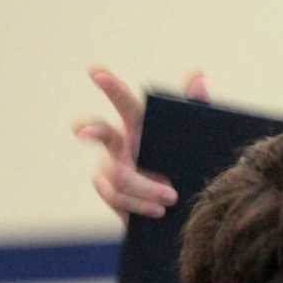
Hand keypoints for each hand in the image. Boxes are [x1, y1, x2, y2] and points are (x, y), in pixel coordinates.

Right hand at [75, 65, 210, 220]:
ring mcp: (110, 167)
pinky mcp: (109, 192)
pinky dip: (139, 205)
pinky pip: (116, 197)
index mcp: (139, 125)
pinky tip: (157, 211)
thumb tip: (199, 75)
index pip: (124, 102)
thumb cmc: (184, 164)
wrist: (183, 207)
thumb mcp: (195, 139)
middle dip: (91, 129)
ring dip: (145, 189)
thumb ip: (196, 108)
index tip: (96, 72)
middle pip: (100, 132)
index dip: (110, 87)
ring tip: (170, 199)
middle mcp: (119, 142)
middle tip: (83, 131)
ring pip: (118, 176)